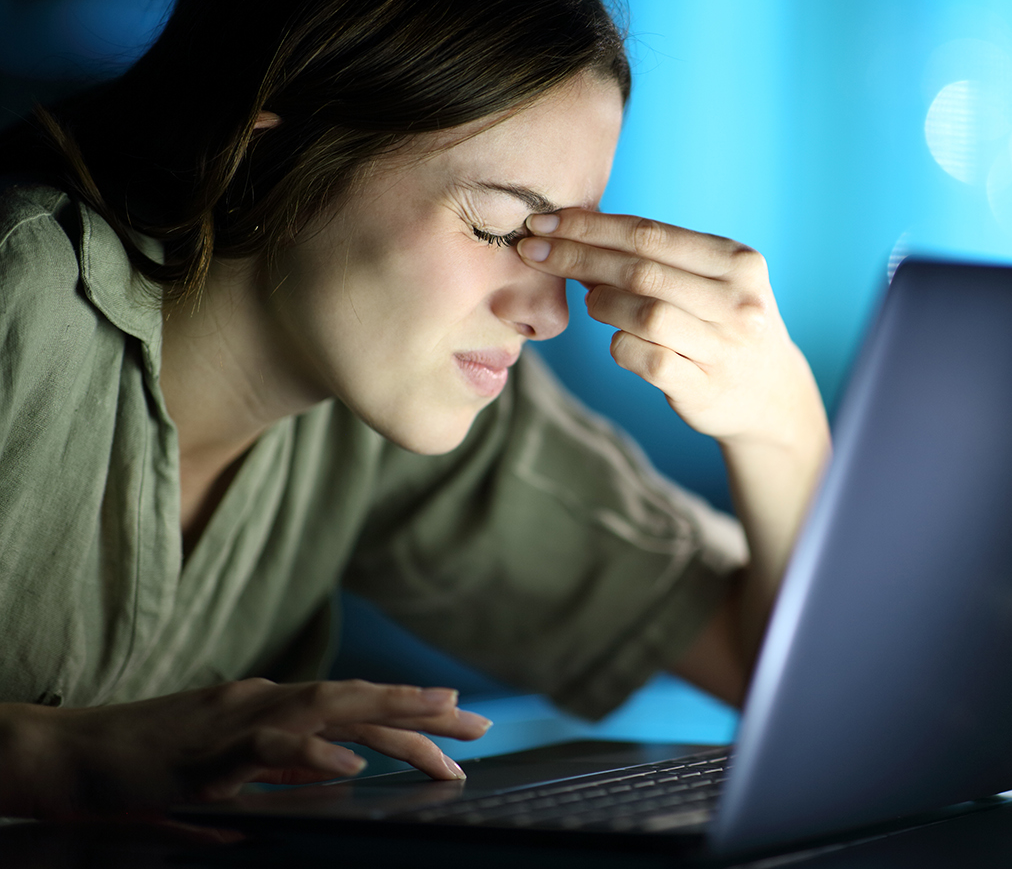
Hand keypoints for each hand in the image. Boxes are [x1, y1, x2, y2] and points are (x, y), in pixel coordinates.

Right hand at [2, 679, 489, 817]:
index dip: (407, 706)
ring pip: (327, 709)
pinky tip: (347, 763)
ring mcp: (236, 720)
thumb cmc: (142, 768)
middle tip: (480, 723)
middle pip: (357, 698)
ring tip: (442, 727)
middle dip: (421, 710)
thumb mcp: (227, 768)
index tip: (460, 714)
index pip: (354, 701)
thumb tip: (333, 778)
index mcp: (270, 706)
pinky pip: (266, 749)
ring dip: (389, 719)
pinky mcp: (205, 752)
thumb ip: (279, 769)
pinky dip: (310, 752)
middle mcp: (263, 701)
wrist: (67, 759)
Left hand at [517, 211, 825, 454]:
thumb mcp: (713, 282)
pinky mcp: (705, 388)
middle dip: (578, 256)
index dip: (592, 226)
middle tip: (532, 251)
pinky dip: (621, 346)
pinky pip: (646, 359)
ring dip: (602, 303)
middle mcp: (737, 302)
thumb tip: (575, 236)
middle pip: (641, 270)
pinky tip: (619, 340)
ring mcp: (723, 348)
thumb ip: (659, 259)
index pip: (651, 233)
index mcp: (738, 262)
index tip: (545, 222)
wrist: (772, 396)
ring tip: (590, 300)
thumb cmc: (725, 325)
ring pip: (643, 313)